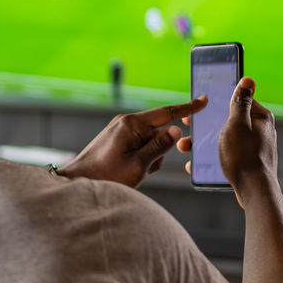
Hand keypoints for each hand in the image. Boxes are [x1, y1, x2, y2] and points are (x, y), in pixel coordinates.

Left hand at [60, 96, 207, 187]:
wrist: (78, 182)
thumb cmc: (106, 176)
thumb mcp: (138, 164)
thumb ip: (159, 147)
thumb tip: (176, 131)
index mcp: (132, 124)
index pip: (166, 113)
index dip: (188, 108)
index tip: (204, 100)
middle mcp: (126, 122)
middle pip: (159, 133)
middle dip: (159, 152)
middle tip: (144, 167)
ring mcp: (121, 130)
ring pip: (151, 142)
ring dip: (150, 158)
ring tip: (132, 171)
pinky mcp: (118, 139)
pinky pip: (140, 146)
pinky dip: (141, 159)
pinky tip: (129, 170)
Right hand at [178, 77, 277, 206]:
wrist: (254, 191)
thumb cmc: (245, 156)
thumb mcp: (238, 124)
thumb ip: (240, 102)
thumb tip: (248, 79)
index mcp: (260, 117)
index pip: (237, 100)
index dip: (216, 102)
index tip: (198, 107)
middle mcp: (259, 130)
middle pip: (228, 120)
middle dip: (206, 125)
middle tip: (187, 128)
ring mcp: (254, 147)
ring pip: (225, 139)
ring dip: (204, 142)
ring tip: (185, 148)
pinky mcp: (248, 162)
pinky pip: (227, 154)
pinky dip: (213, 156)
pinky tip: (198, 163)